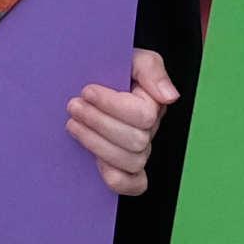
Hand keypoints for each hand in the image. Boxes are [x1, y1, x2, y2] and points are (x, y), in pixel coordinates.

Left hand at [63, 47, 182, 195]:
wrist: (91, 78)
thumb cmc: (112, 68)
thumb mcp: (132, 57)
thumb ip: (151, 69)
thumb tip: (169, 97)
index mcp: (154, 104)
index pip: (143, 116)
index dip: (112, 106)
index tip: (87, 90)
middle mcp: (149, 131)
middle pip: (135, 141)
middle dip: (99, 123)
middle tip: (73, 106)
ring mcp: (139, 152)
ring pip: (130, 162)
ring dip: (97, 144)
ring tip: (73, 125)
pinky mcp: (127, 170)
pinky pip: (134, 185)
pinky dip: (118, 179)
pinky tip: (96, 163)